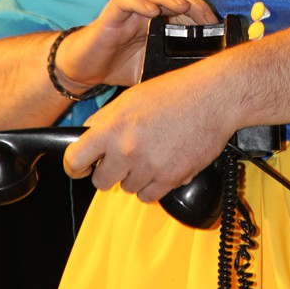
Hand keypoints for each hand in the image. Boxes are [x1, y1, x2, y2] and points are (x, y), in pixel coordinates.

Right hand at [55, 0, 217, 89]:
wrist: (84, 70)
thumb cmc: (118, 66)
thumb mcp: (151, 67)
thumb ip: (170, 65)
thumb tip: (198, 75)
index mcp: (157, 20)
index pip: (182, 3)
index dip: (199, 9)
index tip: (214, 24)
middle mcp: (144, 10)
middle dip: (190, 0)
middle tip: (204, 16)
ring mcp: (127, 11)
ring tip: (181, 7)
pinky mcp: (110, 16)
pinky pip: (124, 0)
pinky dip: (138, 2)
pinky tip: (151, 11)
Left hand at [63, 53, 236, 202]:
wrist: (214, 98)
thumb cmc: (177, 92)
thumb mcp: (132, 96)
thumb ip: (106, 118)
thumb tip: (87, 135)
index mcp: (114, 127)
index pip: (75, 159)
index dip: (75, 167)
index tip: (81, 168)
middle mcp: (128, 150)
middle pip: (101, 182)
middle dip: (110, 172)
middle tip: (125, 157)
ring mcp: (149, 167)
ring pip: (128, 189)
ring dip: (136, 177)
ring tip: (152, 155)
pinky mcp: (171, 179)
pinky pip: (150, 196)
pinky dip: (154, 186)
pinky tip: (163, 166)